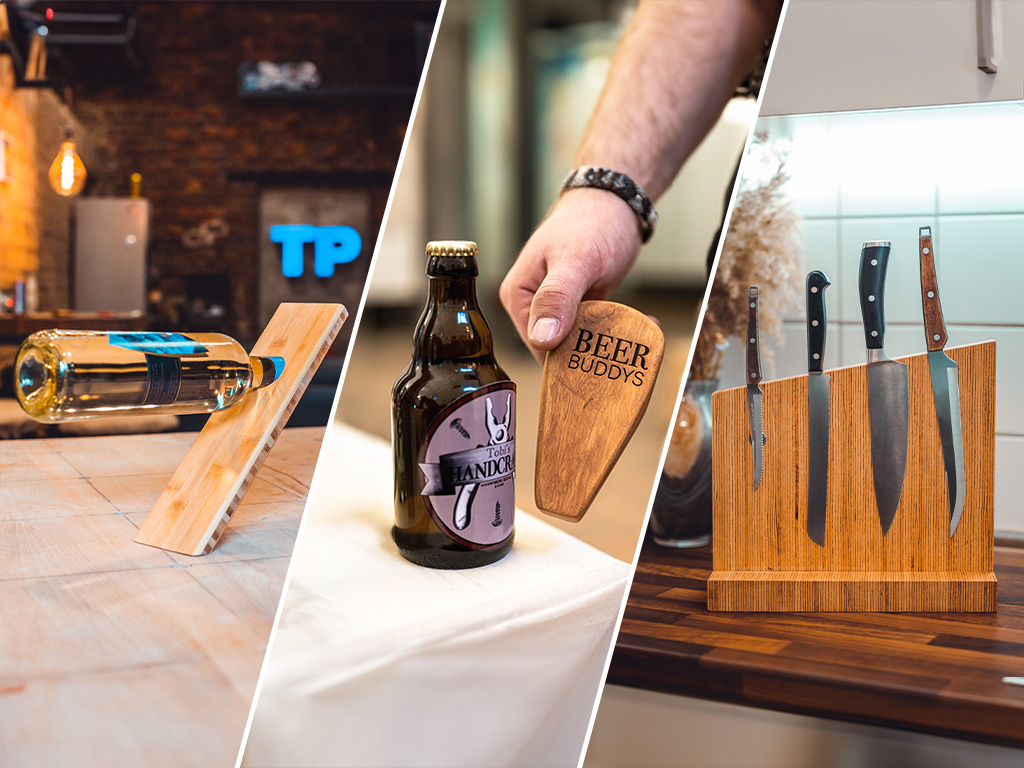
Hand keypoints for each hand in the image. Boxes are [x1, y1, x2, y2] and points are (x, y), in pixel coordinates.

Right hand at [499, 188, 641, 363]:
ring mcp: (556, 307)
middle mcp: (532, 305)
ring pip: (580, 342)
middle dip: (592, 350)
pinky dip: (615, 330)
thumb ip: (557, 298)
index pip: (538, 348)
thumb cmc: (591, 223)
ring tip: (637, 334)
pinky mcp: (578, 306)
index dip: (568, 358)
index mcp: (519, 296)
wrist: (615, 202)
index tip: (599, 356)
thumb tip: (542, 338)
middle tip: (624, 345)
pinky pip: (593, 329)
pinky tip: (640, 323)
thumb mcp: (575, 260)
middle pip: (559, 349)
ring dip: (608, 341)